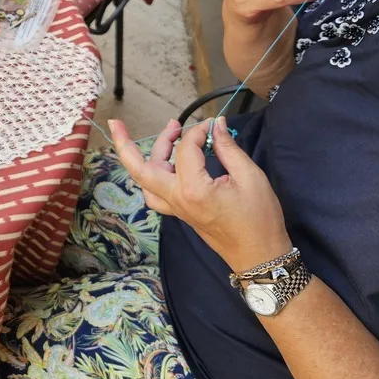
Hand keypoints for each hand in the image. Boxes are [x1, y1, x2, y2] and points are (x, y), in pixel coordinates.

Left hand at [109, 117, 291, 272]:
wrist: (258, 255)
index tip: (212, 124)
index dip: (197, 131)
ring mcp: (174, 208)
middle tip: (120, 123)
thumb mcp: (250, 177)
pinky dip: (153, 175)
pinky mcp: (178, 213)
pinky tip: (165, 163)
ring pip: (145, 180)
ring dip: (146, 156)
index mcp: (192, 190)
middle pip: (140, 169)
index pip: (184, 149)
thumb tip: (215, 124)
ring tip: (169, 134)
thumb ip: (228, 148)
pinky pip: (154, 193)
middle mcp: (176, 199)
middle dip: (125, 144)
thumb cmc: (259, 217)